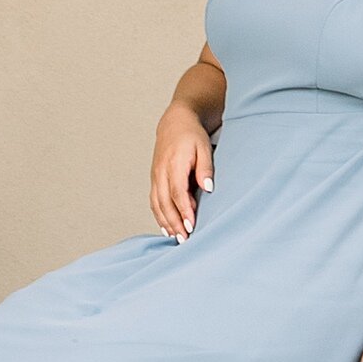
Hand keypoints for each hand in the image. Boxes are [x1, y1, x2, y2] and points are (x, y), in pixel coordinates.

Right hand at [151, 104, 213, 240]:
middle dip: (174, 222)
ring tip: (177, 238)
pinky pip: (154, 200)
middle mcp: (161, 171)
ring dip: (166, 222)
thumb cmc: (192, 135)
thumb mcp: (204, 147)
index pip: (177, 192)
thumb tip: (208, 188)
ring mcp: (155, 175)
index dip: (184, 210)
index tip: (191, 226)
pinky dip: (159, 215)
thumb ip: (205, 168)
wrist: (175, 122)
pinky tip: (166, 227)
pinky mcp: (154, 178)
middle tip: (185, 239)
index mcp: (174, 163)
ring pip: (157, 204)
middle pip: (165, 202)